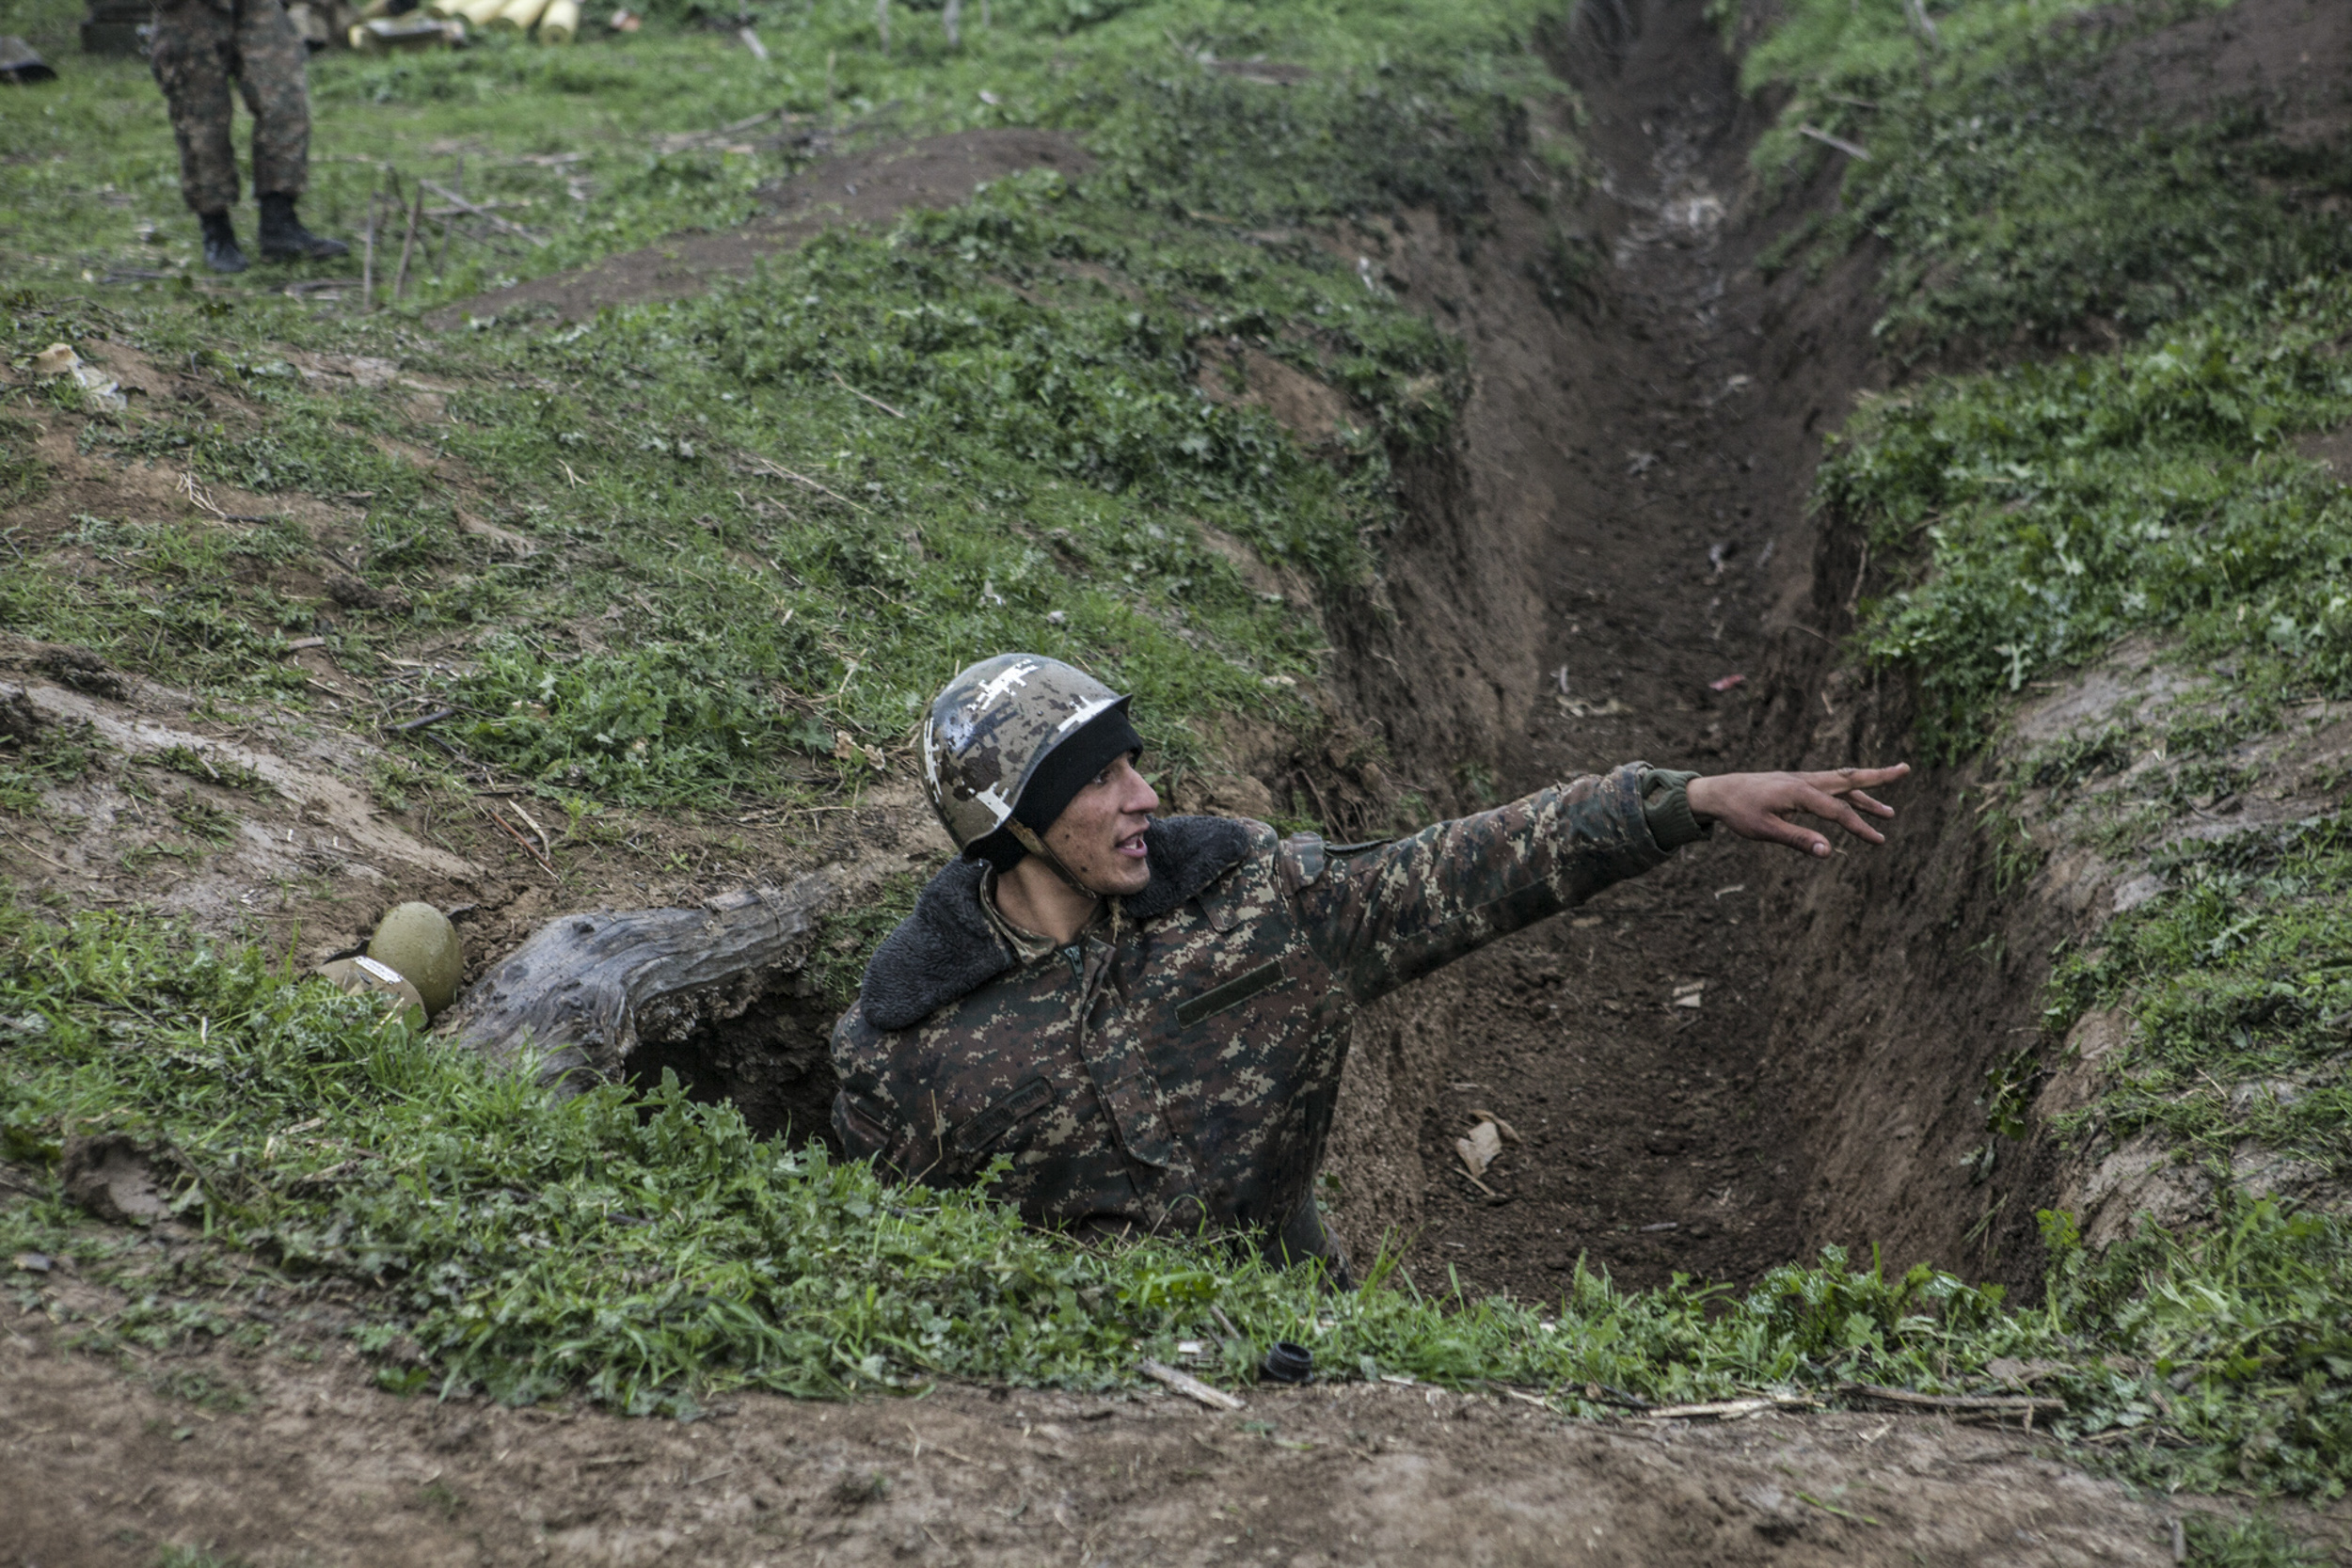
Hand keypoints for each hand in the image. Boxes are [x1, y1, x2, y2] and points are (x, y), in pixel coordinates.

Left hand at [1685, 764, 1909, 858]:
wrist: (1718, 791)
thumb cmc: (1740, 812)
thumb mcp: (1766, 831)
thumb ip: (1798, 840)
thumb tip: (1828, 852)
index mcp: (1799, 792)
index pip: (1838, 810)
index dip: (1860, 827)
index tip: (1879, 841)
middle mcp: (1805, 780)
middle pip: (1849, 779)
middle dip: (1878, 777)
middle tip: (1905, 769)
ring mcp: (1802, 779)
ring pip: (1841, 782)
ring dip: (1866, 791)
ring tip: (1889, 810)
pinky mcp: (1797, 782)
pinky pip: (1829, 784)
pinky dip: (1847, 790)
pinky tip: (1855, 799)